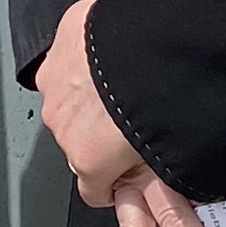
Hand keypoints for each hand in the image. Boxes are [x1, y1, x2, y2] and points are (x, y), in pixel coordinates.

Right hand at [35, 0, 149, 207]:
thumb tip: (158, 183)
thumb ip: (153, 176)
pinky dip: (87, 57)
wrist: (159, 38)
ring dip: (91, 94)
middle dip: (101, 132)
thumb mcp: (170, 153)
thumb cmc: (166, 91)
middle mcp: (62, 123)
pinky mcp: (61, 41)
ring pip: (70, 97)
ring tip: (127, 79)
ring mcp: (55, 80)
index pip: (92, 188)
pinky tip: (116, 51)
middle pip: (79, 139)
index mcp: (88, 157)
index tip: (129, 166)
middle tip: (135, 116)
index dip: (113, 179)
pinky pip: (71, 57)